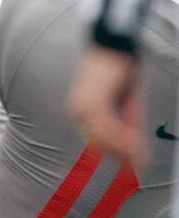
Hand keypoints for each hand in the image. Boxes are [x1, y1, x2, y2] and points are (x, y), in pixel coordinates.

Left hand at [70, 44, 144, 168]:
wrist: (112, 46)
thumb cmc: (119, 72)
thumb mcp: (126, 104)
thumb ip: (128, 125)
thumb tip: (136, 150)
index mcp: (82, 112)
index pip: (95, 142)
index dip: (113, 158)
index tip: (128, 171)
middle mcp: (78, 110)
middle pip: (97, 144)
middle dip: (118, 159)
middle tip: (136, 171)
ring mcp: (83, 106)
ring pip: (101, 138)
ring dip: (122, 152)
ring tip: (138, 162)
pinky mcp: (92, 101)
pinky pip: (106, 127)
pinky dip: (121, 140)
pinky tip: (133, 147)